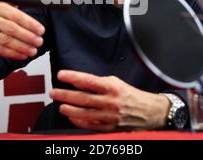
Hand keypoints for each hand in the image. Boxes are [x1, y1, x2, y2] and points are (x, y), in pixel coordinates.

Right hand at [0, 0, 44, 61]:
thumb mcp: (4, 4)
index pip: (15, 15)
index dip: (30, 23)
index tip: (41, 30)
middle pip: (11, 28)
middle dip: (28, 36)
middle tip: (39, 41)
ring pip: (5, 40)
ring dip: (22, 46)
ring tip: (33, 50)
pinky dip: (13, 53)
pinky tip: (22, 55)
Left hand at [50, 70, 169, 131]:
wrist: (149, 111)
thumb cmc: (130, 95)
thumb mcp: (115, 83)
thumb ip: (97, 83)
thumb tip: (78, 82)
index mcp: (112, 87)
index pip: (88, 80)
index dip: (73, 77)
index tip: (61, 75)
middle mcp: (110, 101)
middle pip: (82, 98)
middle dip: (65, 95)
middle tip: (53, 92)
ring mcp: (109, 116)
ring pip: (84, 114)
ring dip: (69, 110)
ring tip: (60, 106)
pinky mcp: (109, 127)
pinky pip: (90, 125)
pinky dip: (79, 122)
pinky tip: (72, 118)